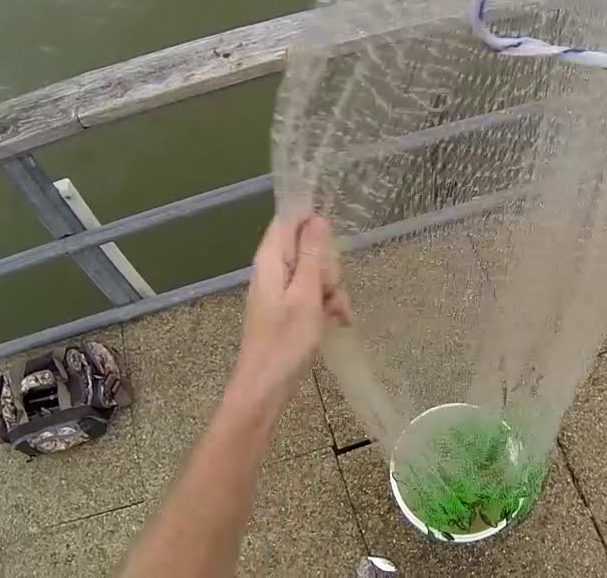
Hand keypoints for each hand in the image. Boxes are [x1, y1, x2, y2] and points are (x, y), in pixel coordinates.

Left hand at [229, 212, 352, 407]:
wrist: (266, 388)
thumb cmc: (285, 341)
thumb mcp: (305, 295)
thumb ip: (311, 255)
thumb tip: (317, 218)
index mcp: (271, 260)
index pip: (287, 220)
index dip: (311, 221)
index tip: (332, 239)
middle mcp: (273, 270)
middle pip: (307, 247)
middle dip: (327, 264)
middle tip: (327, 286)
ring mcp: (281, 291)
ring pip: (314, 272)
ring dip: (331, 288)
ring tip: (336, 311)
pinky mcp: (289, 310)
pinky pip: (313, 295)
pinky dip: (327, 305)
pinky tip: (340, 321)